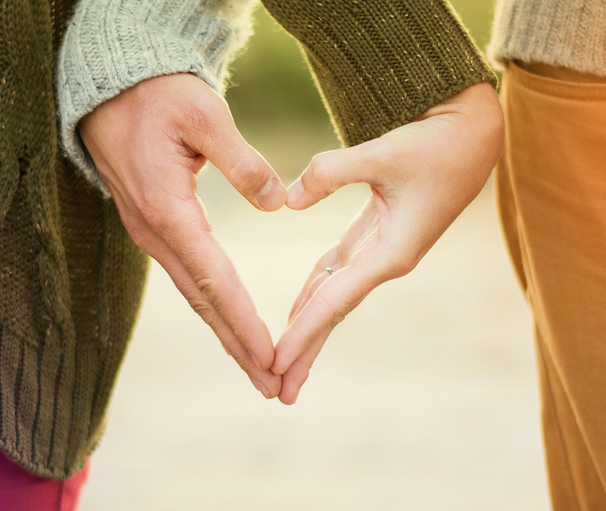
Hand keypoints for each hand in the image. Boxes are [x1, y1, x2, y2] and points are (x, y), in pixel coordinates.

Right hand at [79, 73, 286, 397]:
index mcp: (168, 209)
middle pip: (203, 301)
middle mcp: (154, 231)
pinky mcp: (152, 227)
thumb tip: (277, 203)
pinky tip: (229, 323)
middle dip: (238, 346)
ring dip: (226, 333)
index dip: (244, 321)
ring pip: (194, 294)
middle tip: (272, 385)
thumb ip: (242, 160)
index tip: (271, 356)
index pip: (214, 278)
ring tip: (258, 367)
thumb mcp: (204, 114)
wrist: (109, 89)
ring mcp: (149, 232)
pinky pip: (187, 276)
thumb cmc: (157, 95)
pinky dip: (212, 306)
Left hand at [273, 82, 504, 403]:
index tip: (275, 363)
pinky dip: (314, 293)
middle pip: (333, 314)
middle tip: (276, 391)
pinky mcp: (375, 236)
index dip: (302, 333)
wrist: (472, 133)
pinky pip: (336, 273)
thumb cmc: (436, 143)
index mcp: (391, 253)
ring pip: (333, 297)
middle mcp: (385, 261)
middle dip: (305, 352)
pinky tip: (296, 311)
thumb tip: (287, 201)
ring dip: (307, 329)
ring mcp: (380, 252)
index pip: (334, 302)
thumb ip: (331, 172)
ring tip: (282, 363)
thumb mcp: (383, 153)